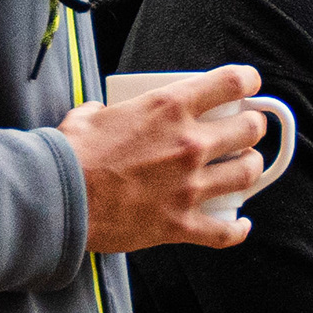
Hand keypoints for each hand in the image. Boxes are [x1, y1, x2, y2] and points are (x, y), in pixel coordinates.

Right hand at [61, 66, 272, 254]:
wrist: (59, 199)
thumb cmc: (72, 155)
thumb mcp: (90, 116)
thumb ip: (106, 110)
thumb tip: (102, 113)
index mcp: (170, 108)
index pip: (231, 83)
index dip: (248, 81)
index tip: (250, 86)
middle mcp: (189, 143)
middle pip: (249, 130)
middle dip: (253, 127)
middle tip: (246, 131)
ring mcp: (190, 186)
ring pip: (247, 174)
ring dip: (251, 169)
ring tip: (245, 168)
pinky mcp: (182, 223)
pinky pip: (225, 230)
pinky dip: (237, 228)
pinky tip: (241, 223)